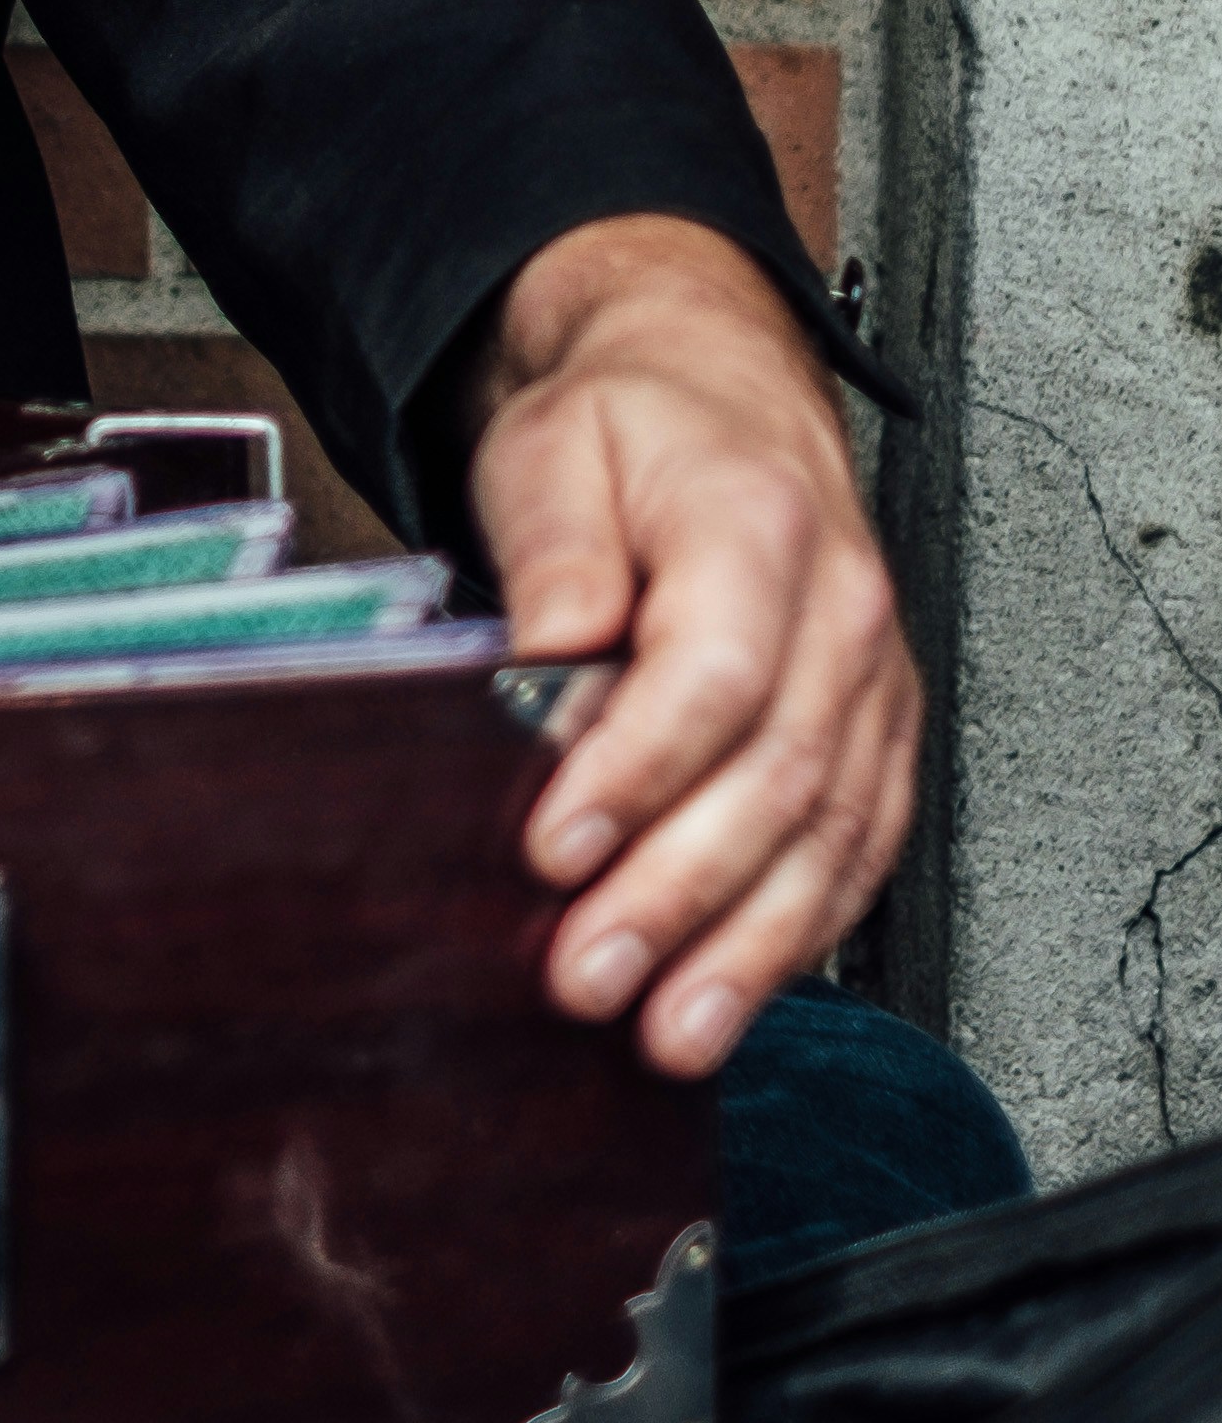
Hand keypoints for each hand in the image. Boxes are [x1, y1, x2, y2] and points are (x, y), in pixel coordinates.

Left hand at [466, 212, 918, 1074]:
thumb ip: (552, 558)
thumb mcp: (551, 450)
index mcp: (757, 525)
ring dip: (748, 951)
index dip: (633, 775)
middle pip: (773, 778)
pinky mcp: (875, 736)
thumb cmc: (628, 424)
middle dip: (678, 897)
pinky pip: (856, 850)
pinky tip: (740, 992)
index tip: (554, 848)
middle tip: (591, 975)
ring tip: (672, 1033)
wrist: (713, 389)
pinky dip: (800, 933)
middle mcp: (838, 612)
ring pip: (828, 837)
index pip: (709, 675)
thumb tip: (546, 666)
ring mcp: (870, 681)